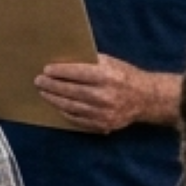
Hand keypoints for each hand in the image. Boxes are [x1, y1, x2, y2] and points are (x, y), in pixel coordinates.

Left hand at [36, 54, 170, 132]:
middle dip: (52, 85)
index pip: (77, 73)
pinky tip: (57, 106)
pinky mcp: (102, 125)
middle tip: (39, 81)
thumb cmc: (125, 76)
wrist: (147, 99)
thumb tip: (63, 60)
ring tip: (44, 92)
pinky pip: (77, 119)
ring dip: (54, 99)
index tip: (46, 69)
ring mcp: (103, 113)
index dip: (60, 71)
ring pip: (71, 106)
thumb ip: (90, 62)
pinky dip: (65, 112)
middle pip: (70, 91)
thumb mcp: (111, 62)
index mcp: (108, 76)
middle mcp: (105, 95)